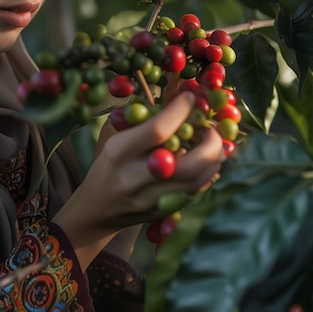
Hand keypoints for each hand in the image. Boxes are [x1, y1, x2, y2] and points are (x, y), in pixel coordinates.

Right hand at [52, 92, 222, 269]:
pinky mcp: (162, 213)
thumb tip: (173, 101)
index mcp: (119, 152)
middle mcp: (135, 178)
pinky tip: (205, 162)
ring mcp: (151, 200)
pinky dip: (206, 174)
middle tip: (213, 129)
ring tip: (214, 143)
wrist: (98, 207)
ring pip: (197, 181)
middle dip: (210, 143)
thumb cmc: (108, 163)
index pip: (157, 131)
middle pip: (187, 165)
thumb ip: (140, 121)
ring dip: (214, 159)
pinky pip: (194, 193)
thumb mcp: (113, 137)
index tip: (191, 98)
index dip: (179, 112)